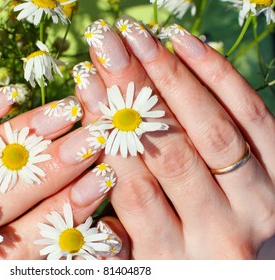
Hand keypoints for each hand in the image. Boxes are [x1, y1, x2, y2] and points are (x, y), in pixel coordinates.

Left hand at [0, 89, 128, 258]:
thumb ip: (28, 246)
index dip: (66, 208)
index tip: (102, 178)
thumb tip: (81, 212)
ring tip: (65, 113)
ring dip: (22, 135)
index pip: (24, 240)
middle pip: (0, 196)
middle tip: (92, 139)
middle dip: (52, 166)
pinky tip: (5, 98)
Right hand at [76, 17, 274, 258]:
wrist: (256, 277)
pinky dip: (220, 76)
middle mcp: (217, 233)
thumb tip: (84, 192)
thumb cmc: (187, 268)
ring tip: (141, 39)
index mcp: (168, 257)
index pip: (131, 185)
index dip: (107, 129)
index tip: (85, 82)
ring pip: (212, 129)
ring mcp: (259, 202)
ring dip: (173, 78)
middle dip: (134, 91)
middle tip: (108, 46)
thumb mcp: (145, 268)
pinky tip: (187, 45)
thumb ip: (114, 244)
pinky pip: (254, 117)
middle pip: (169, 151)